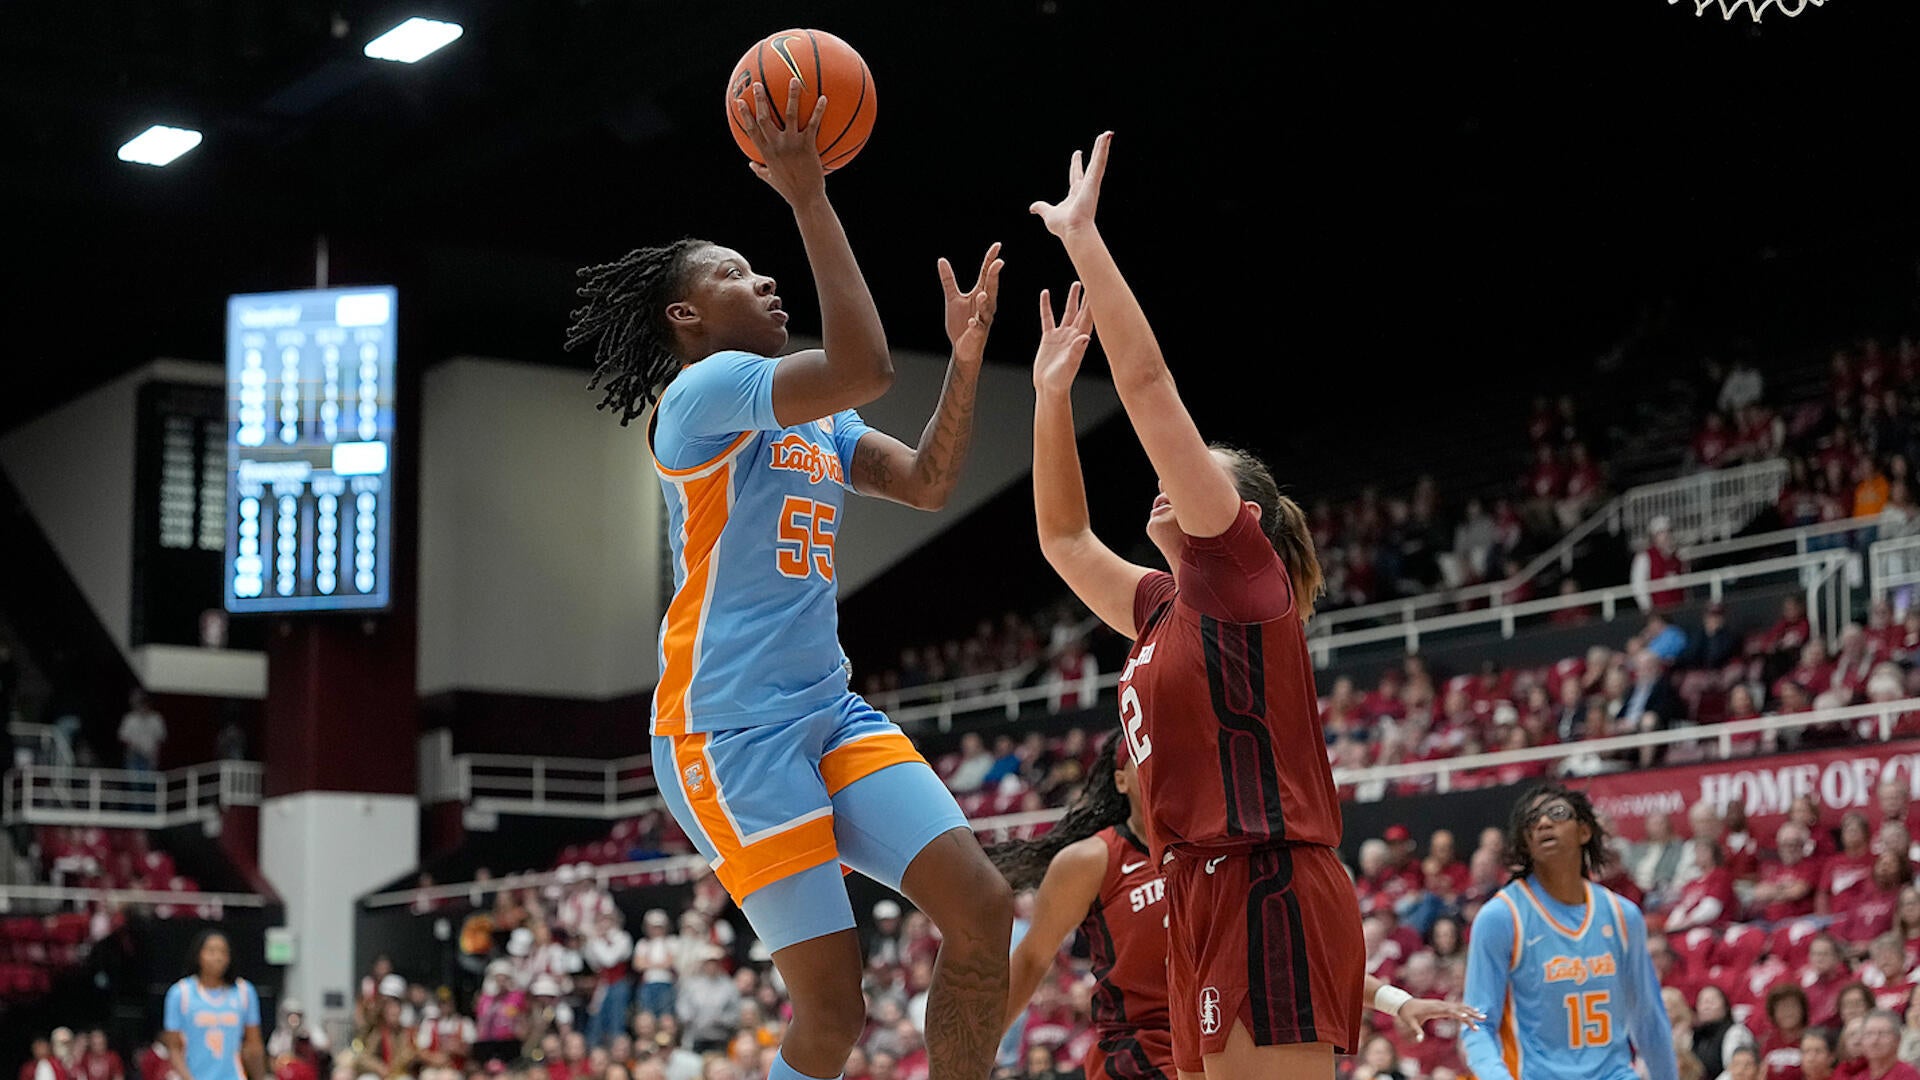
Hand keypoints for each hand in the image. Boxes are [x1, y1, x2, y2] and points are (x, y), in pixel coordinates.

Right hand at [732, 78, 827, 205]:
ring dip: (792, 96)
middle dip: (760, 100)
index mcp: (766, 152)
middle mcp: (776, 146)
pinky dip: (818, 111)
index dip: (745, 115)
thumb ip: (760, 170)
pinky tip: (823, 98)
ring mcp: (792, 145)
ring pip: (789, 115)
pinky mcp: (808, 146)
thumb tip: (751, 165)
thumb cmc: (789, 190)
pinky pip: (812, 124)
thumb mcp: (771, 180)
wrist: (806, 199)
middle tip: (758, 83)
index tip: (739, 101)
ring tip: (794, 80)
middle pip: (765, 118)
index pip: (751, 130)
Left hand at [940, 242, 1003, 365]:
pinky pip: (977, 327)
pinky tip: (971, 320)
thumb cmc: (961, 323)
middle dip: (994, 277)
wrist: (962, 348)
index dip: (991, 260)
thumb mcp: (953, 298)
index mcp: (981, 294)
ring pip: (987, 308)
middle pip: (991, 288)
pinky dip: (975, 323)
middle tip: (998, 263)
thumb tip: (942, 260)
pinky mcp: (978, 333)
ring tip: (982, 294)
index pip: (987, 274)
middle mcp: (985, 305)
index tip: (997, 245)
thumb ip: (949, 280)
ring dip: (985, 302)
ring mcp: (983, 319)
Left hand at [1029, 131, 1111, 238]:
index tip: (1078, 154)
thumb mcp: (1048, 213)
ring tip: (1108, 133)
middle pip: (1091, 165)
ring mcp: (1091, 184)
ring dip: (1103, 147)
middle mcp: (1086, 187)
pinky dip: (1103, 149)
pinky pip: (1099, 161)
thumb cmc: (1063, 226)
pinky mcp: (1094, 181)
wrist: (1072, 230)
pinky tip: (1106, 137)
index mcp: (1075, 194)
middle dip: (1096, 152)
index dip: (1076, 164)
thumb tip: (1032, 208)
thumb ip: (1041, 208)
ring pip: (1098, 161)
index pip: (1076, 175)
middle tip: (1101, 139)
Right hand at [1033, 282, 1092, 394]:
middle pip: (1082, 310)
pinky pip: (1047, 318)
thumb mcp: (1069, 365)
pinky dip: (1046, 306)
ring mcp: (1062, 336)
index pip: (1089, 316)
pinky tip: (1045, 294)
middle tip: (1094, 278)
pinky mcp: (1049, 338)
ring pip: (1068, 312)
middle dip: (1088, 296)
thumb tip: (1085, 337)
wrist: (1049, 388)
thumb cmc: (1060, 381)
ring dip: (1072, 299)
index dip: (1094, 302)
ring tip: (1076, 283)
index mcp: (1080, 340)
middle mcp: (1073, 335)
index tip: (1099, 286)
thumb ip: (1076, 351)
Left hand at [1396, 997, 1484, 1042]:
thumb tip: (1419, 1039)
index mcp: (1434, 1008)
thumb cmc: (1407, 1014)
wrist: (1404, 1003)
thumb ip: (1415, 1030)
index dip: (1458, 1014)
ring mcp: (1442, 1004)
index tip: (1467, 1017)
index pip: (1449, 1011)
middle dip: (1471, 1014)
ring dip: (1471, 1011)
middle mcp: (1440, 1004)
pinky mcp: (1442, 1005)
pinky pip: (1456, 1006)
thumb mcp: (1409, 1022)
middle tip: (1483, 1019)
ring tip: (1483, 1016)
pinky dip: (1465, 1008)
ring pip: (1459, 1006)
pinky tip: (1474, 1010)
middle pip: (1458, 1008)